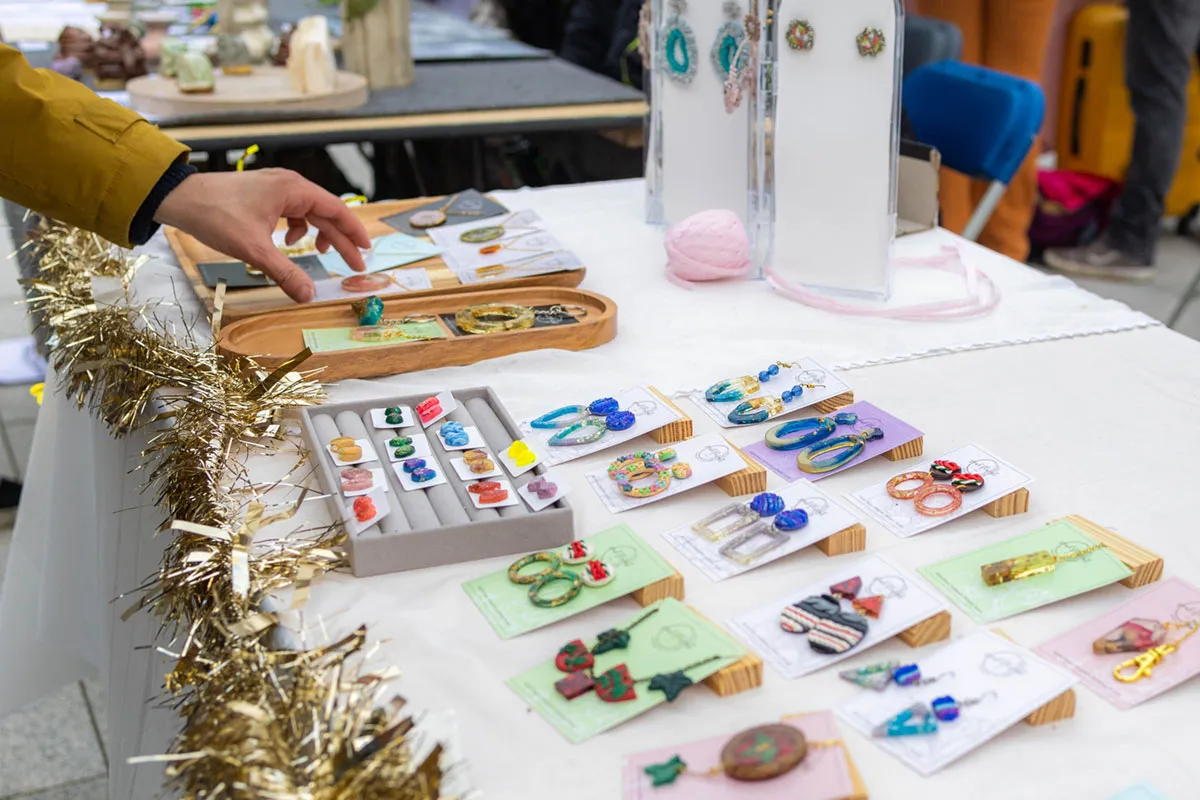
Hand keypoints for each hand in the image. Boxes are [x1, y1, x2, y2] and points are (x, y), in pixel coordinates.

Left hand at [154, 169, 370, 301]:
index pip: (336, 209)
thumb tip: (308, 296)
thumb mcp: (254, 250)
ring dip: (319, 234)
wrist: (180, 198)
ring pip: (309, 212)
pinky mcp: (264, 195)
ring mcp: (276, 188)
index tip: (367, 251)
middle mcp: (289, 185)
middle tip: (354, 264)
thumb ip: (285, 273)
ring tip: (319, 254)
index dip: (354, 232)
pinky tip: (288, 242)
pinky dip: (297, 228)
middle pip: (325, 213)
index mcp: (293, 190)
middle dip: (340, 240)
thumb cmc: (216, 215)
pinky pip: (293, 212)